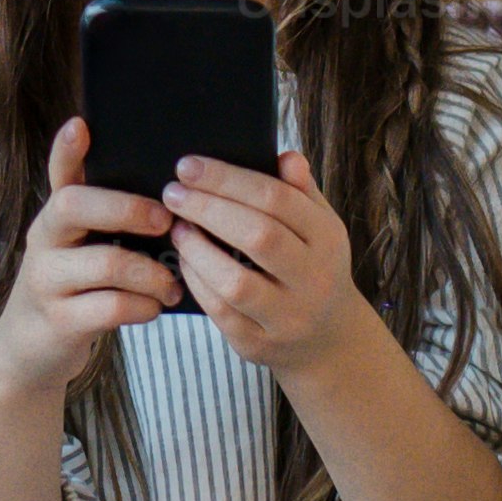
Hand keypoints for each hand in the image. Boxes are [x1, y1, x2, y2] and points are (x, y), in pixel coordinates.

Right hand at [0, 117, 187, 404]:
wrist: (31, 353)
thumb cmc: (74, 291)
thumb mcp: (80, 251)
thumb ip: (109, 223)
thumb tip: (170, 196)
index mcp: (56, 219)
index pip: (58, 175)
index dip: (66, 150)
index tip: (81, 125)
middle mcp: (44, 241)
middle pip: (73, 205)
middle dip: (127, 207)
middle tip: (165, 220)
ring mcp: (47, 281)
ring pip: (106, 262)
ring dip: (152, 272)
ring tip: (173, 284)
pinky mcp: (59, 321)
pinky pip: (111, 306)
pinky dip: (143, 306)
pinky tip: (154, 307)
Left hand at [154, 147, 364, 379]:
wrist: (328, 339)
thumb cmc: (313, 266)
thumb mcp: (318, 227)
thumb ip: (300, 191)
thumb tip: (287, 157)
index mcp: (327, 239)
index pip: (278, 199)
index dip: (229, 179)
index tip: (189, 166)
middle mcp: (314, 279)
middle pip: (258, 236)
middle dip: (208, 208)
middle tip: (173, 192)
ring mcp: (288, 317)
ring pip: (236, 281)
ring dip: (197, 249)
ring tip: (177, 226)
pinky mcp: (259, 343)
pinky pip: (220, 311)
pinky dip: (196, 281)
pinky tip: (185, 259)